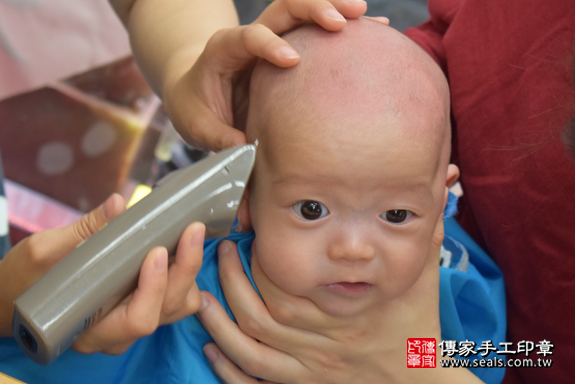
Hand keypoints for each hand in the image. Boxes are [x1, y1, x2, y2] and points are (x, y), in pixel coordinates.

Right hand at [0, 194, 205, 356]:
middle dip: (185, 269)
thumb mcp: (44, 252)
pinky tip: (182, 245)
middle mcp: (118, 332)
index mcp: (91, 329)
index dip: (154, 287)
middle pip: (168, 309)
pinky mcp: (141, 305)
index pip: (137, 319)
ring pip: (179, 306)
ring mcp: (132, 321)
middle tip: (192, 229)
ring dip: (189, 272)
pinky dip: (185, 273)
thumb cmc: (24, 279)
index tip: (157, 250)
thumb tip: (118, 204)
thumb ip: (84, 231)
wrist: (15, 294)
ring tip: (187, 236)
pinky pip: (177, 297)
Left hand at [163, 0, 369, 151]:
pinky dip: (345, 27)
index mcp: (224, 50)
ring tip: (366, 16)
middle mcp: (252, 37)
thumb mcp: (198, 124)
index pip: (248, 37)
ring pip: (304, 12)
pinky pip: (317, 32)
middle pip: (283, 9)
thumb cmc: (197, 106)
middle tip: (342, 19)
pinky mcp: (291, 48)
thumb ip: (219, 138)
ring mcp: (274, 39)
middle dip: (313, 9)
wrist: (198, 91)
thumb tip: (246, 156)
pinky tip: (374, 31)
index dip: (268, 44)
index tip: (291, 60)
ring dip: (335, 8)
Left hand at [196, 217, 483, 382]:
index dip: (261, 261)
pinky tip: (210, 347)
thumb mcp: (424, 275)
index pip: (291, 285)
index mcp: (345, 311)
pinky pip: (258, 381)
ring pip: (251, 347)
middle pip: (261, 313)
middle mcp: (321, 341)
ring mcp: (309, 368)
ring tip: (199, 295)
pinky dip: (229, 367)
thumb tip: (444, 178)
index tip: (248, 235)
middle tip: (218, 253)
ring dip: (220, 320)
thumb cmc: (419, 327)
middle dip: (231, 281)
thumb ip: (426, 228)